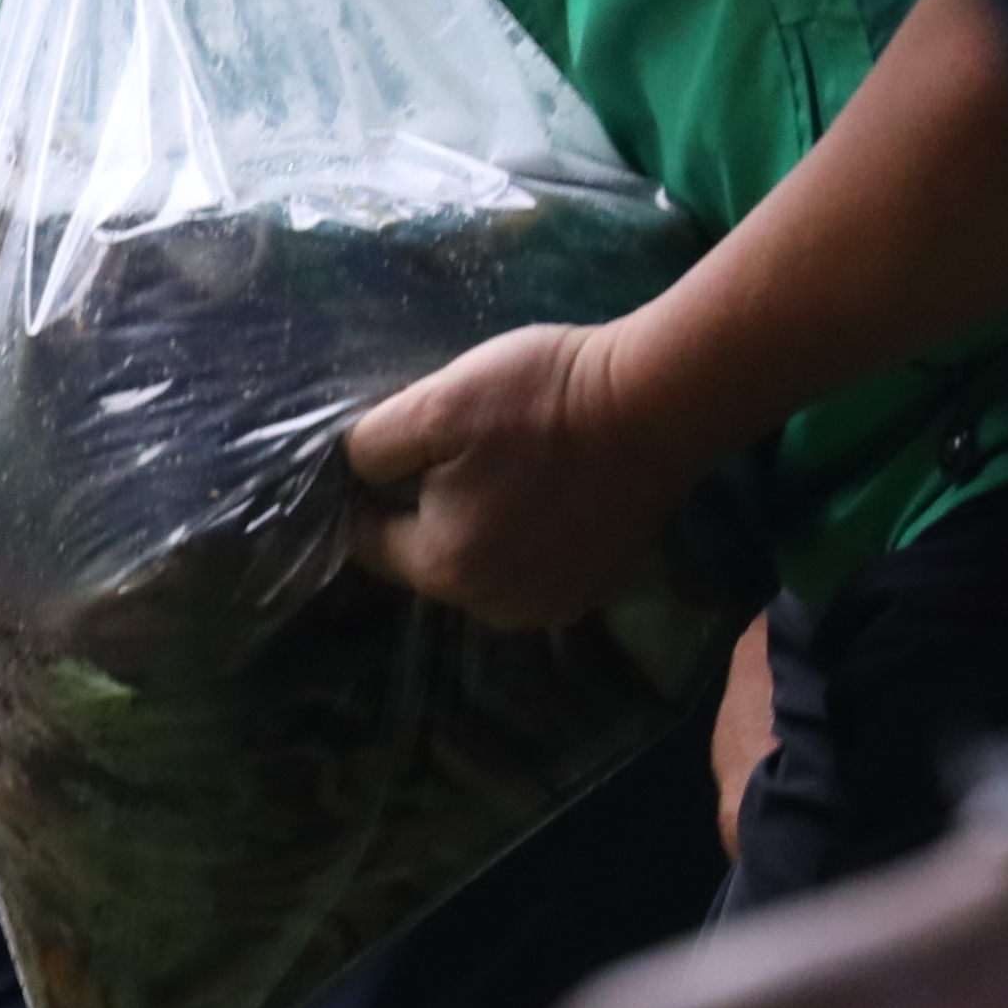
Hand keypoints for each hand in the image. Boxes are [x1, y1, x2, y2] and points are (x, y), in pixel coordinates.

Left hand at [340, 318, 709, 626]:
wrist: (660, 402)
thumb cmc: (540, 399)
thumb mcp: (433, 405)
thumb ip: (370, 448)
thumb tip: (347, 473)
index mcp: (445, 570)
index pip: (367, 541)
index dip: (365, 492)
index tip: (386, 447)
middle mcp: (494, 607)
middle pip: (426, 556)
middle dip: (424, 507)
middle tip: (455, 444)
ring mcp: (551, 604)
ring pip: (478, 563)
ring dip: (477, 521)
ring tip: (503, 460)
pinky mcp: (592, 587)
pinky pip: (529, 564)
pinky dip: (525, 531)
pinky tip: (544, 482)